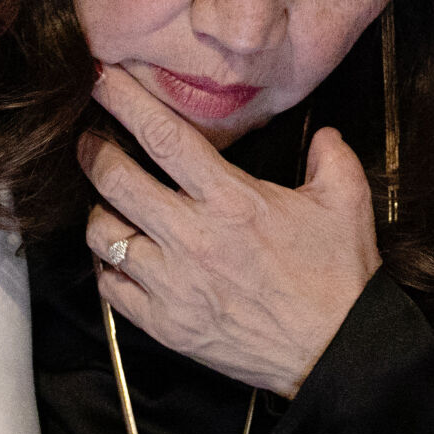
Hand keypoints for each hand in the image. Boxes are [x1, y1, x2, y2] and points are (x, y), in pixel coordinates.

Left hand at [81, 64, 382, 397]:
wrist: (336, 352)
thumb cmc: (339, 277)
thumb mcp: (346, 201)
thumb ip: (332, 155)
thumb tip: (323, 132)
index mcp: (231, 200)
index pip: (163, 137)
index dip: (125, 102)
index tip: (101, 81)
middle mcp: (192, 237)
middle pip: (115, 180)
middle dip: (92, 151)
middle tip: (86, 139)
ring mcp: (173, 284)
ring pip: (103, 236)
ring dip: (98, 211)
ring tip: (106, 201)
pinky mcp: (166, 325)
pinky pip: (111, 289)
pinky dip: (108, 267)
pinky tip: (120, 256)